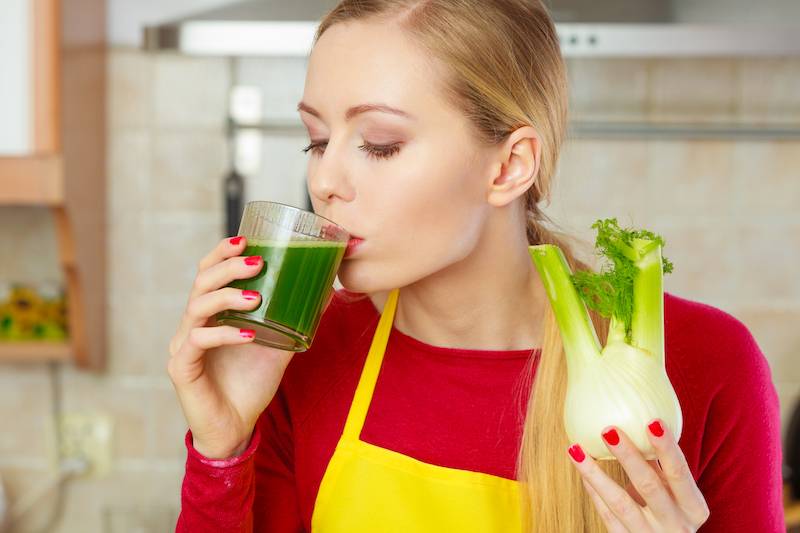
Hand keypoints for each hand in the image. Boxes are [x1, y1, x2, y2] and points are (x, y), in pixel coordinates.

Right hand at [168, 236, 296, 458]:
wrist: (237, 427)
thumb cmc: (252, 381)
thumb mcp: (279, 343)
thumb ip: (296, 317)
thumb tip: (327, 288)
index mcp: (210, 313)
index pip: (208, 272)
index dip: (221, 252)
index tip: (246, 239)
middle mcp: (192, 323)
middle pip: (201, 283)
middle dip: (228, 267)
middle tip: (258, 263)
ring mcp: (183, 345)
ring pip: (196, 308)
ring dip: (227, 297)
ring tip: (257, 297)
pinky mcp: (182, 369)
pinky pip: (198, 343)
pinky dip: (224, 335)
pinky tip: (249, 334)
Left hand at [567, 419, 709, 531]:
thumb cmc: (674, 514)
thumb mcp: (678, 495)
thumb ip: (662, 467)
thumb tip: (641, 422)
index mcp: (694, 507)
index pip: (680, 473)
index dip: (667, 448)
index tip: (652, 420)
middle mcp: (676, 524)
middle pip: (649, 486)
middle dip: (629, 456)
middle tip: (608, 430)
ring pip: (620, 503)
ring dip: (596, 474)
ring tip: (576, 449)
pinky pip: (606, 515)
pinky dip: (593, 491)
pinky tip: (580, 469)